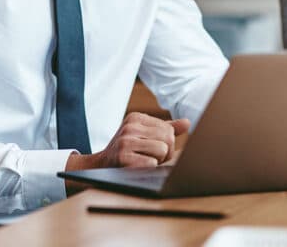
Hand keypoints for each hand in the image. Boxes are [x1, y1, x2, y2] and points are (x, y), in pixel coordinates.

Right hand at [66, 112, 189, 171]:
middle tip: (150, 158)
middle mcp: (130, 126)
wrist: (99, 166)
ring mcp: (125, 141)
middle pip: (168, 139)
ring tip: (143, 161)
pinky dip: (148, 169)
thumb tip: (187, 123)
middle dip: (165, 153)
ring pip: (163, 150)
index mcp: (136, 117)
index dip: (167, 144)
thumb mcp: (142, 135)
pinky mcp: (122, 157)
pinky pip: (152, 163)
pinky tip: (137, 167)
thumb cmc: (126, 151)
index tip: (152, 149)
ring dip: (157, 161)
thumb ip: (164, 129)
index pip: (169, 129)